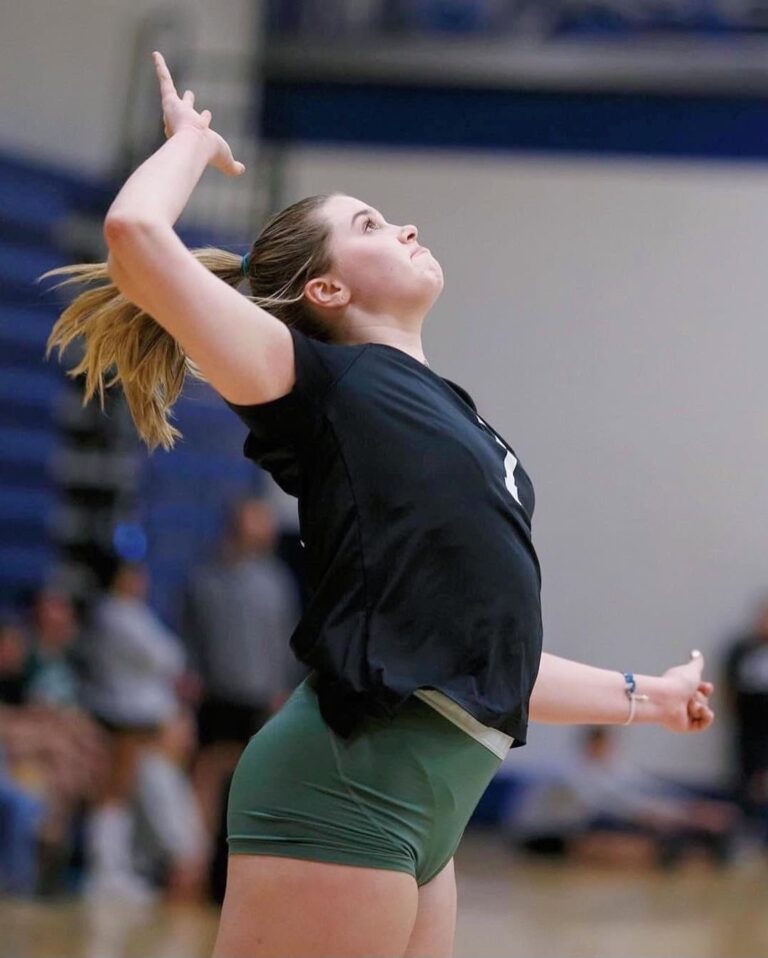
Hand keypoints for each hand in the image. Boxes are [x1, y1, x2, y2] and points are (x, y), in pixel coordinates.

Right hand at [152, 50, 244, 176]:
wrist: (194, 146)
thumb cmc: (209, 153)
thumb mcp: (226, 160)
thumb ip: (234, 167)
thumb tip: (241, 171)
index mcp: (195, 134)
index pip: (199, 124)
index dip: (204, 119)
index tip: (208, 113)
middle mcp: (182, 122)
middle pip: (185, 109)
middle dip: (187, 103)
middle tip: (190, 93)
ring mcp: (174, 111)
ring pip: (170, 92)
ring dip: (166, 80)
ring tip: (162, 69)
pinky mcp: (169, 101)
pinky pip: (163, 80)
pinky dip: (159, 67)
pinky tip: (155, 54)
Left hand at [658, 650, 714, 732]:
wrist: (666, 698)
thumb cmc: (677, 682)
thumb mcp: (692, 669)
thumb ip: (697, 662)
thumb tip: (696, 653)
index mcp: (682, 687)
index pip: (702, 690)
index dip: (706, 688)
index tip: (706, 686)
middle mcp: (682, 700)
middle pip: (704, 700)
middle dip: (701, 697)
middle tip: (691, 695)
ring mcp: (683, 713)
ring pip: (705, 711)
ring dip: (700, 706)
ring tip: (689, 704)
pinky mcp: (685, 726)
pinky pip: (703, 723)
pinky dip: (705, 717)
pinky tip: (699, 711)